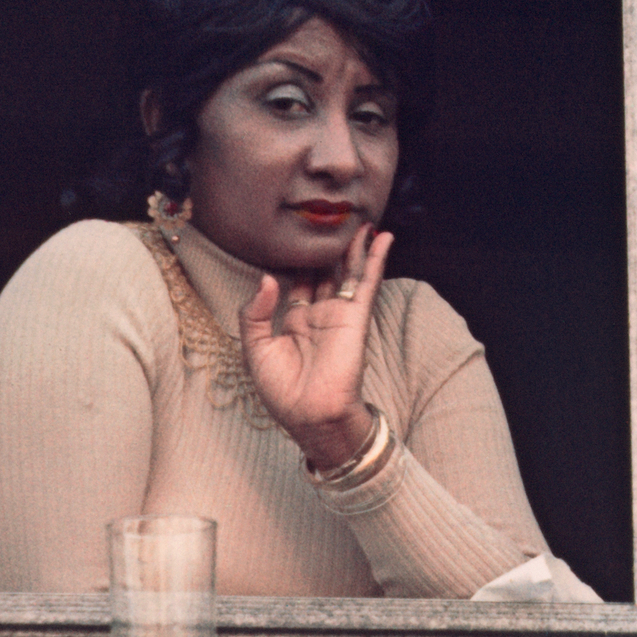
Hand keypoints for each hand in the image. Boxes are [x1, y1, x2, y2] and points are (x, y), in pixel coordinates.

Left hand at [239, 225, 392, 470]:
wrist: (310, 415)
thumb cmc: (282, 392)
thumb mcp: (255, 350)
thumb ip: (255, 313)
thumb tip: (267, 278)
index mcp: (294, 323)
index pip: (298, 283)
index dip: (297, 262)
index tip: (294, 237)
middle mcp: (318, 315)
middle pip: (326, 272)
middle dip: (328, 249)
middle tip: (330, 221)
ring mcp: (338, 314)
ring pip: (348, 271)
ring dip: (355, 247)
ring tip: (359, 221)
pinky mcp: (355, 317)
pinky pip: (366, 282)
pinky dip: (375, 259)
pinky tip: (381, 237)